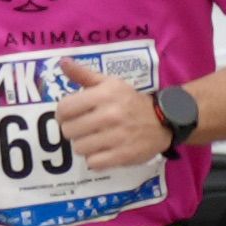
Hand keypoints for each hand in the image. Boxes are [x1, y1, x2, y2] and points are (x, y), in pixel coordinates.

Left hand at [53, 59, 174, 170]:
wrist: (163, 120)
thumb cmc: (130, 101)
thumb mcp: (110, 83)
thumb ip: (84, 74)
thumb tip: (63, 62)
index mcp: (103, 95)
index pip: (64, 108)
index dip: (62, 114)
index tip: (70, 116)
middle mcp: (109, 115)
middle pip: (68, 131)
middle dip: (73, 130)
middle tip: (84, 129)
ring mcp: (117, 137)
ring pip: (79, 148)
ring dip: (84, 146)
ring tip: (94, 140)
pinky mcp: (123, 155)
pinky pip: (93, 163)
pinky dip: (95, 159)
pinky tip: (103, 152)